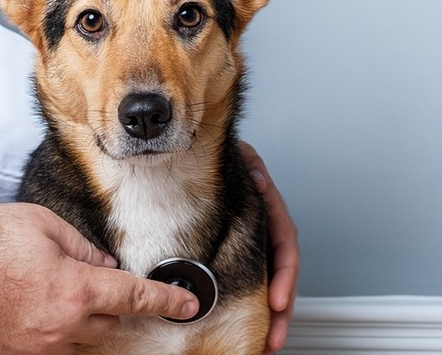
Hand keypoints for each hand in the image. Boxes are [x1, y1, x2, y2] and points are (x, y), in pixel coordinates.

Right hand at [0, 203, 198, 354]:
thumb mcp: (39, 223)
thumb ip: (80, 245)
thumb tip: (101, 261)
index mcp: (76, 291)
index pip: (137, 297)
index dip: (168, 300)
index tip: (186, 303)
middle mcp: (62, 328)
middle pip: (108, 324)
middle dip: (104, 304)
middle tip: (78, 280)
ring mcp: (37, 350)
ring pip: (78, 341)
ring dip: (74, 320)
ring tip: (41, 293)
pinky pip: (46, 350)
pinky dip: (47, 333)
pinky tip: (27, 311)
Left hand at [238, 141, 299, 353]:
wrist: (204, 155)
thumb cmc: (226, 158)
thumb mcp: (241, 156)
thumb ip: (252, 165)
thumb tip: (259, 182)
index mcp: (271, 211)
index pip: (285, 248)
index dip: (285, 277)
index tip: (278, 302)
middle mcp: (267, 230)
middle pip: (282, 275)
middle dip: (282, 310)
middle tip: (274, 338)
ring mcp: (255, 241)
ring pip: (270, 282)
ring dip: (272, 314)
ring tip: (268, 342)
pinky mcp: (240, 250)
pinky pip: (251, 279)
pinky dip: (255, 303)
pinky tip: (252, 324)